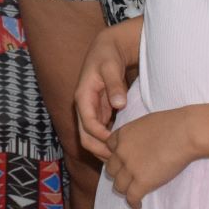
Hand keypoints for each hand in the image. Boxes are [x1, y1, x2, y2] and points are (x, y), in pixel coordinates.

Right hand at [75, 23, 139, 161]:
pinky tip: (126, 146)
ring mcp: (92, 110)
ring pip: (93, 138)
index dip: (102, 138)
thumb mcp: (111, 66)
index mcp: (82, 97)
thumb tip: (118, 104)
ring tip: (124, 158)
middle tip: (121, 160)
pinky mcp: (100, 111)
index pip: (88, 126)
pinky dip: (110, 141)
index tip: (119, 145)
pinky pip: (102, 131)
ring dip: (105, 149)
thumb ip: (114, 85)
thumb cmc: (108, 55)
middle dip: (101, 151)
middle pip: (86, 137)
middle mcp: (84, 107)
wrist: (108, 47)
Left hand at [103, 107, 197, 208]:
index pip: (108, 148)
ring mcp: (130, 168)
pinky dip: (133, 203)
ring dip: (124, 189)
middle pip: (110, 168)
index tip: (122, 160)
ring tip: (132, 192)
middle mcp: (121, 151)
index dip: (115, 155)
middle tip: (127, 177)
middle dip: (117, 173)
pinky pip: (131, 197)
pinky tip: (137, 205)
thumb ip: (136, 134)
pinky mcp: (142, 182)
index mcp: (122, 134)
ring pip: (118, 185)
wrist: (185, 133)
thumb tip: (139, 142)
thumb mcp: (145, 122)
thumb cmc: (171, 123)